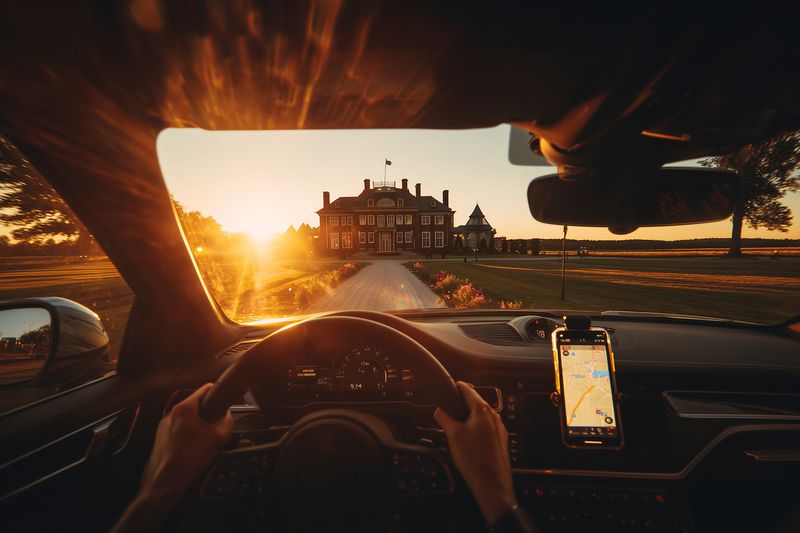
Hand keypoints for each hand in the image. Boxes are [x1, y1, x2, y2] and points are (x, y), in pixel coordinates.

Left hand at [113, 384, 232, 532]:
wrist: (167, 481)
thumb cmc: (189, 460)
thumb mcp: (218, 438)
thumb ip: (227, 421)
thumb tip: (227, 416)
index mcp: (184, 409)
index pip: (205, 389)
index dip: (218, 393)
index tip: (224, 399)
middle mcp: (171, 414)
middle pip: (196, 406)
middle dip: (207, 415)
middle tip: (214, 429)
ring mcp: (163, 426)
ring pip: (186, 419)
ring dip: (196, 426)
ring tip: (202, 443)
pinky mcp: (160, 438)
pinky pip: (178, 431)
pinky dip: (186, 436)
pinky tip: (191, 450)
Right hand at [434, 381, 516, 523]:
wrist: (491, 483)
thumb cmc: (475, 460)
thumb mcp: (452, 435)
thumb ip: (444, 418)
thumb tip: (438, 411)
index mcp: (483, 411)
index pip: (469, 391)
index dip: (459, 386)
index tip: (455, 383)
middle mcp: (494, 418)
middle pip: (476, 404)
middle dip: (463, 404)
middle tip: (452, 406)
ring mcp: (499, 430)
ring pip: (481, 417)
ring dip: (470, 418)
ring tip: (457, 425)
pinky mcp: (500, 441)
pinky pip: (486, 429)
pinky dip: (476, 429)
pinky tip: (469, 441)